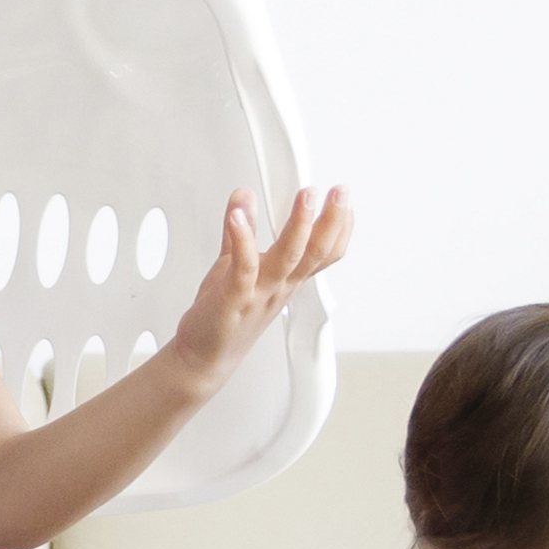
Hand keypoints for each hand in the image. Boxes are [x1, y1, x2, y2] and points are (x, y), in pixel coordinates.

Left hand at [161, 186, 354, 385]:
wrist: (203, 355)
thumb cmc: (223, 314)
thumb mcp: (238, 264)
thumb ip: (243, 230)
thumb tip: (245, 196)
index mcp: (286, 278)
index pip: (324, 254)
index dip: (339, 229)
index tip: (346, 201)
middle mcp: (279, 286)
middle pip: (315, 253)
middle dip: (331, 221)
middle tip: (339, 192)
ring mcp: (260, 292)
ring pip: (289, 259)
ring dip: (300, 226)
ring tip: (307, 198)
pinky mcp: (234, 298)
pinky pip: (244, 268)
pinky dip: (243, 240)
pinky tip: (239, 216)